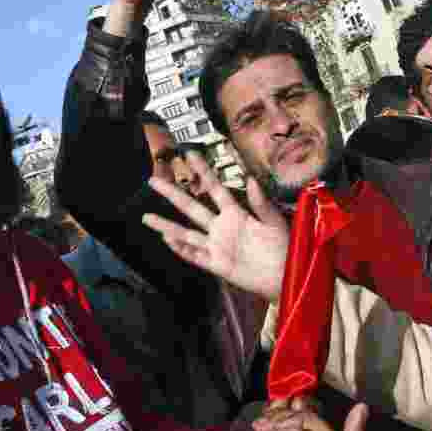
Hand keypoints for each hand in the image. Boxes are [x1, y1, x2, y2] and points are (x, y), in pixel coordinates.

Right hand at [143, 151, 289, 301]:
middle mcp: (221, 227)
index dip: (202, 171)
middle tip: (153, 181)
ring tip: (146, 217)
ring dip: (166, 226)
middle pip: (192, 208)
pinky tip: (167, 239)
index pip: (214, 188)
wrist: (284, 276)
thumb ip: (260, 203)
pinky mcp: (216, 264)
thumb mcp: (274, 222)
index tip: (190, 154)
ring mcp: (216, 246)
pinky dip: (181, 249)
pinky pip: (195, 256)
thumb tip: (251, 179)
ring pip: (186, 234)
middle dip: (172, 194)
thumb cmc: (283, 247)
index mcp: (235, 213)